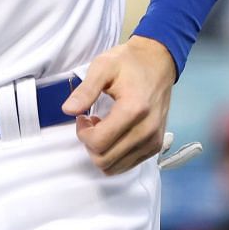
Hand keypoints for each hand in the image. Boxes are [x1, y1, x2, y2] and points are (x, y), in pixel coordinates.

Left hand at [62, 35, 178, 174]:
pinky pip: (127, 165)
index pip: (98, 142)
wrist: (159, 62)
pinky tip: (115, 134)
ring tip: (104, 129)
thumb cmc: (129, 63)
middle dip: (90, 144)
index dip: (83, 133)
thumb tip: (69, 110)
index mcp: (134, 109)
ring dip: (102, 152)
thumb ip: (85, 90)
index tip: (83, 117)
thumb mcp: (103, 67)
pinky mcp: (155, 146)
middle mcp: (147, 130)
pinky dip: (115, 155)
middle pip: (104, 159)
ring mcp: (153, 141)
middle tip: (91, 123)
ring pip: (114, 167)